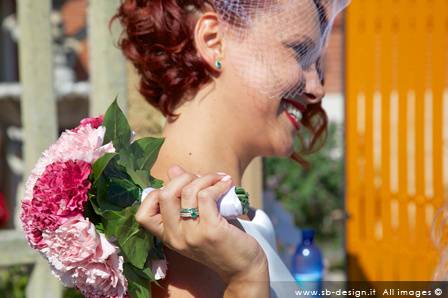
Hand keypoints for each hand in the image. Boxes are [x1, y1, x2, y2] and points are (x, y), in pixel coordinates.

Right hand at [135, 164, 267, 283]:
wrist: (243, 269)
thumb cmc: (222, 241)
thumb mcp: (198, 219)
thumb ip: (184, 196)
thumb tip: (173, 169)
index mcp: (168, 236)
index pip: (143, 214)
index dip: (158, 193)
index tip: (180, 187)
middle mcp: (176, 237)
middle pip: (164, 195)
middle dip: (183, 178)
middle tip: (201, 178)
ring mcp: (192, 235)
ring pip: (188, 191)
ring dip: (206, 178)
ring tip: (219, 179)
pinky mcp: (211, 231)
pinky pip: (206, 196)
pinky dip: (217, 184)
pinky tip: (226, 184)